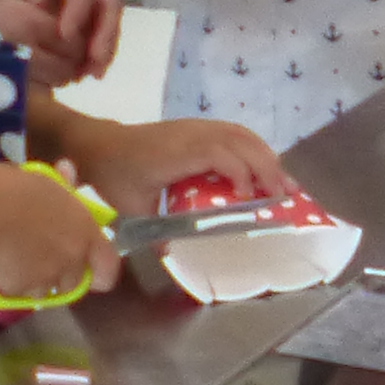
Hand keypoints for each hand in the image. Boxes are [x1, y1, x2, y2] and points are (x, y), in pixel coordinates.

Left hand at [0, 0, 121, 83]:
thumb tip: (41, 3)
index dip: (78, 12)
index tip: (64, 36)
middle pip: (107, 4)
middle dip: (105, 34)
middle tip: (93, 62)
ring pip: (107, 22)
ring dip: (104, 49)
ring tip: (92, 74)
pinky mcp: (80, 17)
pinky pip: (96, 35)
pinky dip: (94, 55)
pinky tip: (83, 73)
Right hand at [0, 162, 120, 306]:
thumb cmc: (18, 187)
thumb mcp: (47, 180)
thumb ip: (62, 185)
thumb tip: (66, 170)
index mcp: (85, 234)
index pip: (108, 267)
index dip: (101, 272)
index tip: (90, 268)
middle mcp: (71, 261)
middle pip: (74, 283)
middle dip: (63, 275)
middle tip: (44, 257)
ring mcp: (45, 278)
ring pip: (45, 289)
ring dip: (37, 280)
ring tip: (18, 259)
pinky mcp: (18, 288)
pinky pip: (17, 289)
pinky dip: (10, 280)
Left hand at [83, 117, 295, 217]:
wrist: (99, 145)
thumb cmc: (116, 177)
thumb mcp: (133, 208)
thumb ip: (155, 232)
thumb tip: (176, 258)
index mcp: (176, 154)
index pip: (219, 155)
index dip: (240, 173)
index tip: (248, 198)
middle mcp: (191, 134)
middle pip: (240, 142)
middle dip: (266, 167)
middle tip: (284, 196)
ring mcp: (196, 127)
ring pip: (242, 134)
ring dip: (266, 157)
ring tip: (283, 183)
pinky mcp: (199, 127)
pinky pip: (235, 132)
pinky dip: (255, 148)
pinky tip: (265, 166)